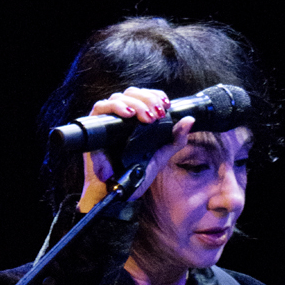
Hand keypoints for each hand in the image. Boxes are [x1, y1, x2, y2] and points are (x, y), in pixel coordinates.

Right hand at [77, 87, 194, 212]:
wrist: (117, 192)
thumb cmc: (135, 174)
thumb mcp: (160, 155)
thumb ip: (175, 139)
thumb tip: (189, 120)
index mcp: (135, 120)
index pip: (143, 96)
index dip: (154, 95)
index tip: (166, 104)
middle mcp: (120, 117)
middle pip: (131, 93)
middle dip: (147, 99)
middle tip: (158, 113)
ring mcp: (107, 121)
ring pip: (118, 97)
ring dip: (135, 103)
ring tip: (147, 117)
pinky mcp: (95, 127)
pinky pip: (101, 108)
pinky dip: (115, 107)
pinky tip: (128, 114)